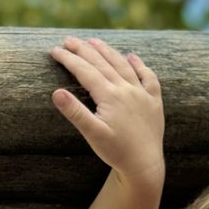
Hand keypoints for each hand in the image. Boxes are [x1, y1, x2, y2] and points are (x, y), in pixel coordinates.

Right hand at [49, 36, 164, 185]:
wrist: (145, 167)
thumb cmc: (117, 153)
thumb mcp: (93, 135)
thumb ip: (75, 113)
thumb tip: (56, 93)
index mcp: (110, 96)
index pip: (85, 70)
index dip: (68, 59)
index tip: (54, 51)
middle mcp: (127, 90)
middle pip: (102, 62)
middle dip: (83, 49)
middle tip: (68, 41)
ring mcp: (142, 95)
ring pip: (123, 65)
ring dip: (107, 51)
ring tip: (94, 41)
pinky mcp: (154, 103)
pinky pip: (148, 78)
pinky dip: (139, 65)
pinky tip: (131, 57)